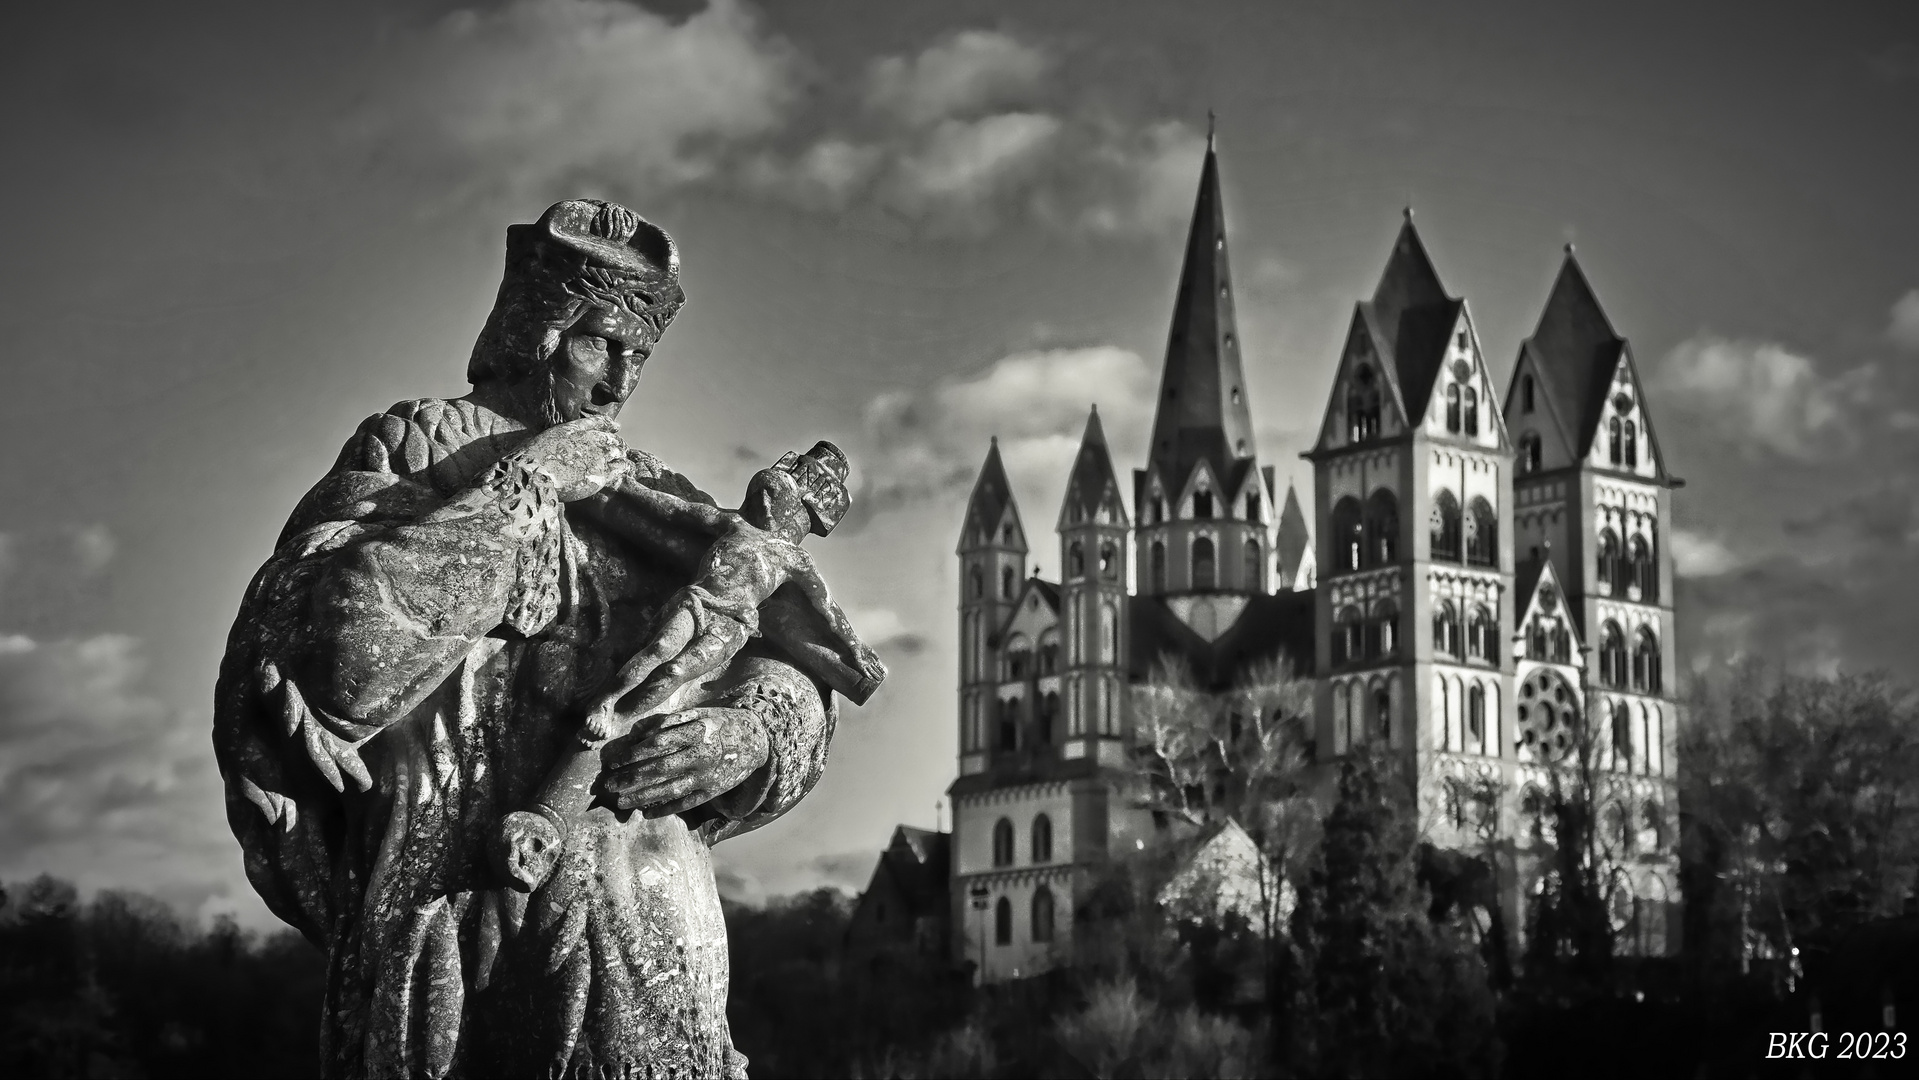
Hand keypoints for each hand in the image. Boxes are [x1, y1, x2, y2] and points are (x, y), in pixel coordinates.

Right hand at [519, 415, 628, 500]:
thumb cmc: (529, 461)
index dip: (608, 424)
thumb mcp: (542, 442)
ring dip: (621, 453)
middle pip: (610, 437)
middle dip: (615, 442)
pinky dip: (624, 466)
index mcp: (572, 429)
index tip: (615, 427)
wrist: (532, 475)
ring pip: (617, 450)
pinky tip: (626, 468)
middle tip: (619, 447)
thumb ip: (557, 442)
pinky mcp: (601, 474)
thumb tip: (558, 449)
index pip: (597, 422)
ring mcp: (596, 456)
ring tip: (623, 457)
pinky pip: (620, 467)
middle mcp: (587, 439)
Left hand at [597, 707, 770, 817]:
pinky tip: (646, 813)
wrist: (757, 739)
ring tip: (622, 802)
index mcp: (696, 732)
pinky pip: (685, 803)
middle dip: (631, 778)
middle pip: (659, 769)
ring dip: (643, 797)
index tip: (615, 761)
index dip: (634, 754)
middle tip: (609, 785)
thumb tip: (639, 733)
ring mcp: (706, 776)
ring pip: (669, 789)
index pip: (658, 745)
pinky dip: (665, 809)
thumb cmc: (722, 723)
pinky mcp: (712, 791)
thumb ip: (670, 722)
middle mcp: (700, 755)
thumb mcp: (699, 714)